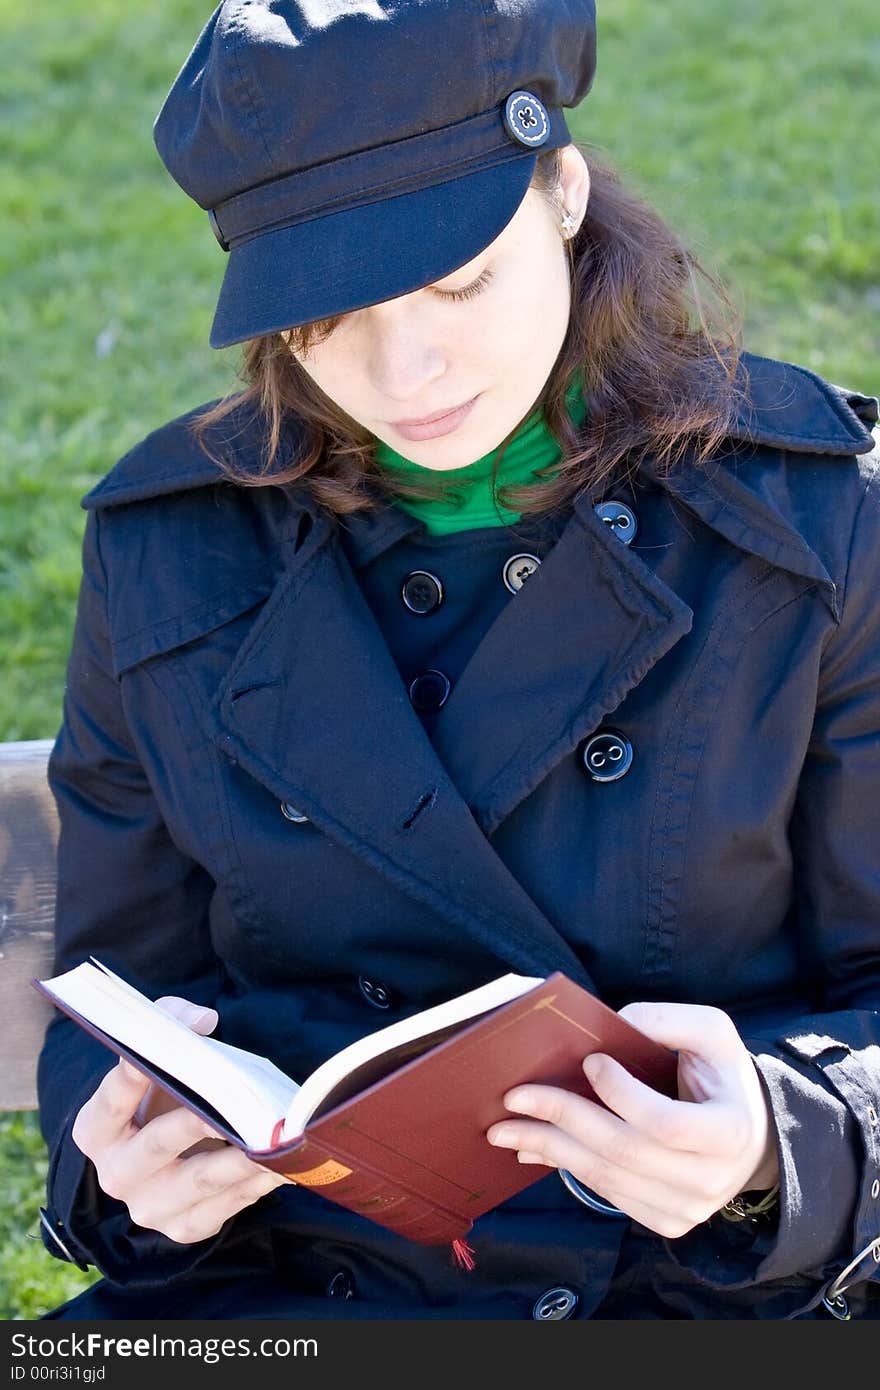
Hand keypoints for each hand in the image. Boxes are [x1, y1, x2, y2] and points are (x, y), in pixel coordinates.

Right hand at [71, 996, 287, 1244]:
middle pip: (157, 1146)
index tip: (159, 1056)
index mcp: (96, 1129)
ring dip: (240, 1160)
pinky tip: (282, 1163)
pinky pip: (226, 1206)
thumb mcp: (155, 1058)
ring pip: (200, 1182)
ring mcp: (149, 1206)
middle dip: (194, 1125)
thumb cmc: (161, 1094)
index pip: (112, 1099)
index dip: (133, 1075)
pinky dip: (257, 1183)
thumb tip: (203, 1021)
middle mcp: (115, 1174)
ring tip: (274, 1139)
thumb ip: (170, 1021)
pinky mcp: (185, 1228)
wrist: (167, 1155)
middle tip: (232, 1110)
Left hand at [485, 1001, 779, 1239]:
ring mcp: (687, 1209)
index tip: (589, 1060)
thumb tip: (611, 1024)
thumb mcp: (713, 1034)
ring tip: (507, 1128)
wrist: (750, 1137)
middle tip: (515, 1097)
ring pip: (606, 1177)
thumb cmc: (724, 1077)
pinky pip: (607, 1194)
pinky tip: (536, 1148)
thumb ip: (667, 1021)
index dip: (622, 1094)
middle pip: (623, 1151)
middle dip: (562, 1119)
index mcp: (729, 1131)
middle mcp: (710, 1180)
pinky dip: (567, 1168)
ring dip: (550, 1148)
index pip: (664, 1122)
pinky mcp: (665, 1221)